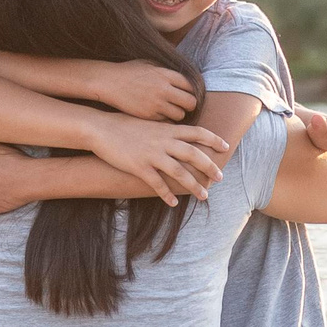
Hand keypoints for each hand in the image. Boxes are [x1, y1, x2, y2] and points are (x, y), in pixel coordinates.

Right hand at [88, 61, 198, 121]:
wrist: (109, 82)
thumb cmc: (129, 72)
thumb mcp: (150, 64)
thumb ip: (167, 72)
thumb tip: (185, 80)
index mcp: (165, 75)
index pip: (191, 86)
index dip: (191, 91)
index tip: (186, 93)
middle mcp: (163, 89)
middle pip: (190, 102)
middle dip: (188, 105)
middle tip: (182, 105)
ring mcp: (156, 104)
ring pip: (180, 115)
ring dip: (177, 113)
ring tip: (169, 110)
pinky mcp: (148, 115)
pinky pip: (166, 121)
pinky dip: (164, 119)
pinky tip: (157, 114)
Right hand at [88, 112, 227, 206]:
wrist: (101, 128)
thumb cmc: (123, 124)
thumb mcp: (149, 122)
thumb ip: (166, 129)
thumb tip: (179, 134)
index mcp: (167, 129)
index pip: (197, 132)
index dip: (214, 139)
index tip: (226, 147)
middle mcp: (163, 141)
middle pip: (194, 154)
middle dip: (209, 167)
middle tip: (219, 177)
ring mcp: (151, 155)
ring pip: (179, 172)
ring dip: (193, 186)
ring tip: (203, 196)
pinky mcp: (138, 166)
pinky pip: (156, 183)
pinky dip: (166, 194)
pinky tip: (173, 203)